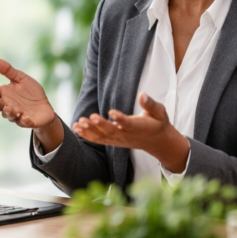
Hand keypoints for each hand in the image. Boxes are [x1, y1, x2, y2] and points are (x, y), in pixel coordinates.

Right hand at [0, 57, 63, 151]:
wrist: (45, 106)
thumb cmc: (31, 92)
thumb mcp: (20, 78)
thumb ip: (7, 70)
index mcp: (4, 94)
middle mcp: (8, 105)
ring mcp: (17, 115)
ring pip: (10, 115)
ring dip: (8, 112)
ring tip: (9, 108)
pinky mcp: (28, 122)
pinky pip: (25, 122)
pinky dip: (24, 121)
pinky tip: (24, 117)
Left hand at [70, 93, 189, 171]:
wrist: (157, 142)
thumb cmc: (158, 123)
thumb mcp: (160, 113)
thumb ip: (151, 105)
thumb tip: (142, 95)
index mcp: (139, 127)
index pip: (128, 123)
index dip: (120, 118)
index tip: (111, 112)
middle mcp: (127, 135)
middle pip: (111, 132)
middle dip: (100, 125)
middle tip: (90, 117)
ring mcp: (119, 140)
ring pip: (102, 137)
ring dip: (89, 131)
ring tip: (78, 123)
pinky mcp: (113, 141)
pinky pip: (99, 140)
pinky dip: (87, 135)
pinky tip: (76, 129)